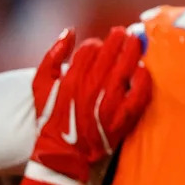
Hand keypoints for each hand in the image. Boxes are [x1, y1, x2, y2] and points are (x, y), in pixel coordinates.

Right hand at [31, 26, 151, 183]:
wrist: (63, 153)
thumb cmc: (51, 116)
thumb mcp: (41, 84)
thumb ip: (52, 55)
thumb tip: (70, 31)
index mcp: (71, 78)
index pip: (90, 50)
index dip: (97, 43)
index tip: (100, 43)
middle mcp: (91, 88)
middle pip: (110, 55)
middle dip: (118, 40)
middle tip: (124, 33)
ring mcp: (109, 103)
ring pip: (125, 69)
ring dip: (132, 52)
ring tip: (136, 42)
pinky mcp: (123, 117)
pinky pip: (139, 93)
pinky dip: (143, 79)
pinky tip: (143, 70)